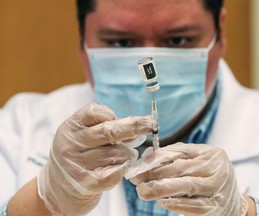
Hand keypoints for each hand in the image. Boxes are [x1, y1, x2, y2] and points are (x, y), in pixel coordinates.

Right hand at [37, 103, 152, 215]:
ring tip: (127, 156)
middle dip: (135, 126)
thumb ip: (104, 129)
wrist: (59, 190)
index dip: (114, 114)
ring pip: (116, 153)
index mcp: (70, 128)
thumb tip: (138, 127)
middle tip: (151, 124)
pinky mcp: (86, 183)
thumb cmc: (78, 157)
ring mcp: (77, 164)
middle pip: (110, 130)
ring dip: (128, 154)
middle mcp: (71, 144)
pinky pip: (115, 172)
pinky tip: (122, 167)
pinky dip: (124, 168)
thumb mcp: (82, 138)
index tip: (128, 118)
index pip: (95, 112)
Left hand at [129, 143, 248, 215]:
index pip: (180, 151)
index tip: (139, 164)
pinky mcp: (216, 206)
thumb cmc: (208, 177)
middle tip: (136, 178)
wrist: (233, 201)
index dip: (157, 158)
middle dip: (155, 173)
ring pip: (186, 186)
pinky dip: (176, 204)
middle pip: (181, 168)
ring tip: (143, 190)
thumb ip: (175, 158)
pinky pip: (194, 205)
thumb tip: (147, 158)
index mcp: (210, 153)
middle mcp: (216, 168)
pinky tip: (162, 202)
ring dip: (161, 189)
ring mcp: (218, 188)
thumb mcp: (197, 162)